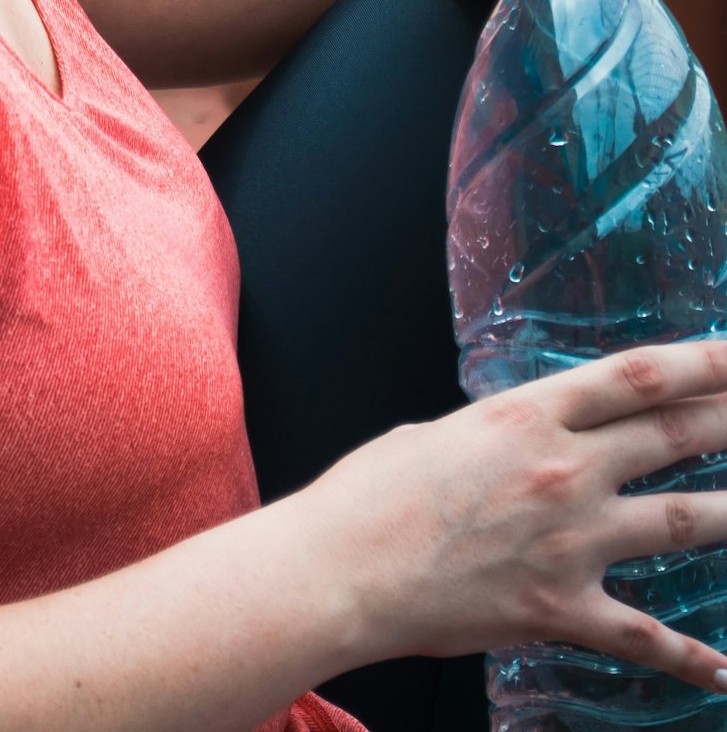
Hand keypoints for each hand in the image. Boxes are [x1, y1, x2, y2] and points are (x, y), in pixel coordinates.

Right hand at [309, 340, 726, 689]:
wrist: (343, 570)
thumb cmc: (372, 495)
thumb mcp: (442, 434)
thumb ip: (503, 435)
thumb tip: (530, 440)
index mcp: (527, 415)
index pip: (635, 377)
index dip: (701, 362)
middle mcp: (564, 471)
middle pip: (672, 436)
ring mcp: (570, 542)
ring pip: (681, 522)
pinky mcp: (561, 609)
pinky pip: (644, 636)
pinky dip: (692, 658)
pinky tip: (725, 669)